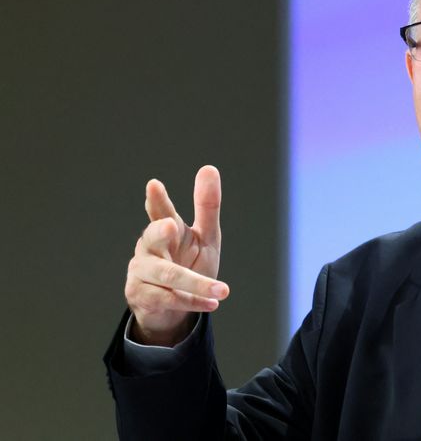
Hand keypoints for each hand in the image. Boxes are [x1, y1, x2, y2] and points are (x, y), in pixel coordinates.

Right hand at [125, 166, 228, 345]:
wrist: (173, 309)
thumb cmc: (189, 263)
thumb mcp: (205, 236)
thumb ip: (207, 206)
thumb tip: (209, 168)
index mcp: (167, 229)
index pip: (160, 211)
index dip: (157, 200)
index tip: (154, 185)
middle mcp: (149, 247)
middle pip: (154, 239)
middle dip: (160, 233)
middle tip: (171, 226)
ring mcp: (141, 272)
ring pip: (168, 275)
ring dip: (197, 284)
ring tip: (223, 290)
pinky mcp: (140, 296)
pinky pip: (168, 299)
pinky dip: (193, 302)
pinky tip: (213, 303)